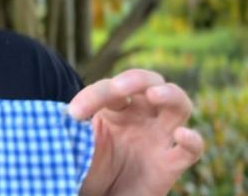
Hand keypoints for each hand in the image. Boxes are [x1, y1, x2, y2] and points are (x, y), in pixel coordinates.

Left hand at [70, 69, 203, 195]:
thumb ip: (70, 131)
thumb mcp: (75, 147)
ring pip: (178, 104)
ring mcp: (159, 136)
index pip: (108, 89)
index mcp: (115, 108)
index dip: (92, 96)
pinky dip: (192, 140)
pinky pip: (191, 149)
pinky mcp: (172, 163)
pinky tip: (182, 135)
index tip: (73, 115)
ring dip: (170, 94)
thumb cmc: (89, 168)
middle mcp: (141, 116)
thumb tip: (56, 118)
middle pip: (148, 81)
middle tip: (117, 88)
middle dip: (134, 79)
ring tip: (155, 94)